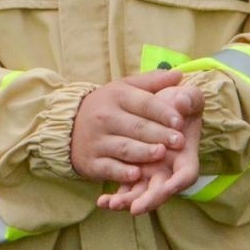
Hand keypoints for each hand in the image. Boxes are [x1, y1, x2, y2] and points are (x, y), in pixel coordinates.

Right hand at [71, 70, 189, 184]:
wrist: (69, 127)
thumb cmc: (107, 106)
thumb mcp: (125, 87)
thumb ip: (152, 81)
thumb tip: (179, 74)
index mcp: (117, 96)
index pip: (144, 103)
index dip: (163, 112)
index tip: (181, 121)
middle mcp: (105, 117)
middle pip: (137, 127)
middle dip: (159, 134)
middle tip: (180, 141)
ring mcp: (97, 141)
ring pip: (124, 147)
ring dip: (143, 152)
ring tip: (161, 154)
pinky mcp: (91, 162)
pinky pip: (108, 167)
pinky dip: (122, 172)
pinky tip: (136, 174)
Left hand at [97, 86, 204, 214]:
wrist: (159, 107)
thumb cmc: (178, 103)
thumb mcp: (187, 97)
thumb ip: (188, 100)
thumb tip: (181, 101)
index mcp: (185, 155)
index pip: (187, 174)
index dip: (179, 182)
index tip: (170, 188)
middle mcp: (168, 169)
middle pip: (162, 191)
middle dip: (150, 200)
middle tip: (135, 208)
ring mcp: (151, 173)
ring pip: (141, 193)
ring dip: (128, 200)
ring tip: (112, 204)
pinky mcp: (135, 173)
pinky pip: (126, 188)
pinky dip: (115, 197)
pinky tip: (102, 201)